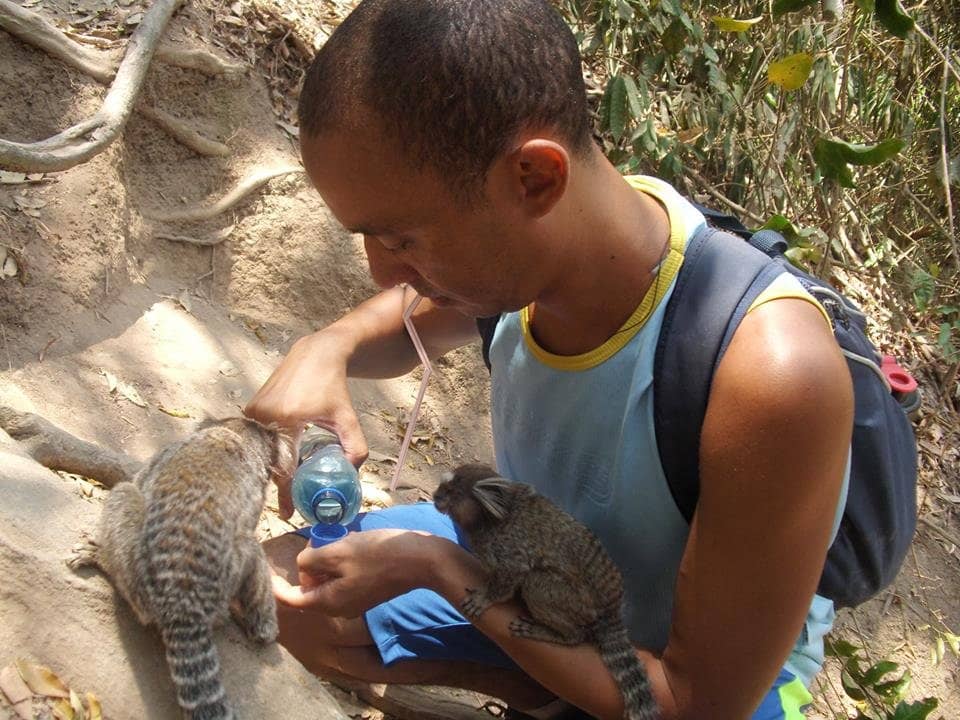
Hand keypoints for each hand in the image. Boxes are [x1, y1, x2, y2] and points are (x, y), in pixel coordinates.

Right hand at [245, 331, 368, 517]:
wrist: (315, 354)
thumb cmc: (332, 386)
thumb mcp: (347, 417)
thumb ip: (355, 447)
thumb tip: (352, 474)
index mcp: (285, 420)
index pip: (282, 467)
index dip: (285, 494)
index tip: (289, 514)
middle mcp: (263, 416)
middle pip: (269, 463)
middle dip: (279, 485)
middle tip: (291, 505)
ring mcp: (253, 412)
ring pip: (261, 452)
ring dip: (273, 468)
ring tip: (288, 486)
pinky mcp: (250, 410)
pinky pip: (257, 441)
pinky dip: (268, 453)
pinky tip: (280, 462)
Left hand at [271, 528, 445, 616]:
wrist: (423, 559)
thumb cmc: (379, 554)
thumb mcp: (339, 551)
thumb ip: (312, 560)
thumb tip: (303, 566)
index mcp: (329, 602)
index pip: (291, 600)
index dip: (274, 585)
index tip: (263, 567)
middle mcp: (340, 607)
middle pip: (309, 588)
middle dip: (307, 565)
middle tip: (315, 541)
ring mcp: (355, 598)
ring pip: (327, 580)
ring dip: (326, 560)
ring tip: (338, 540)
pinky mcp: (368, 588)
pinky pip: (343, 576)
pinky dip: (341, 560)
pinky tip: (353, 543)